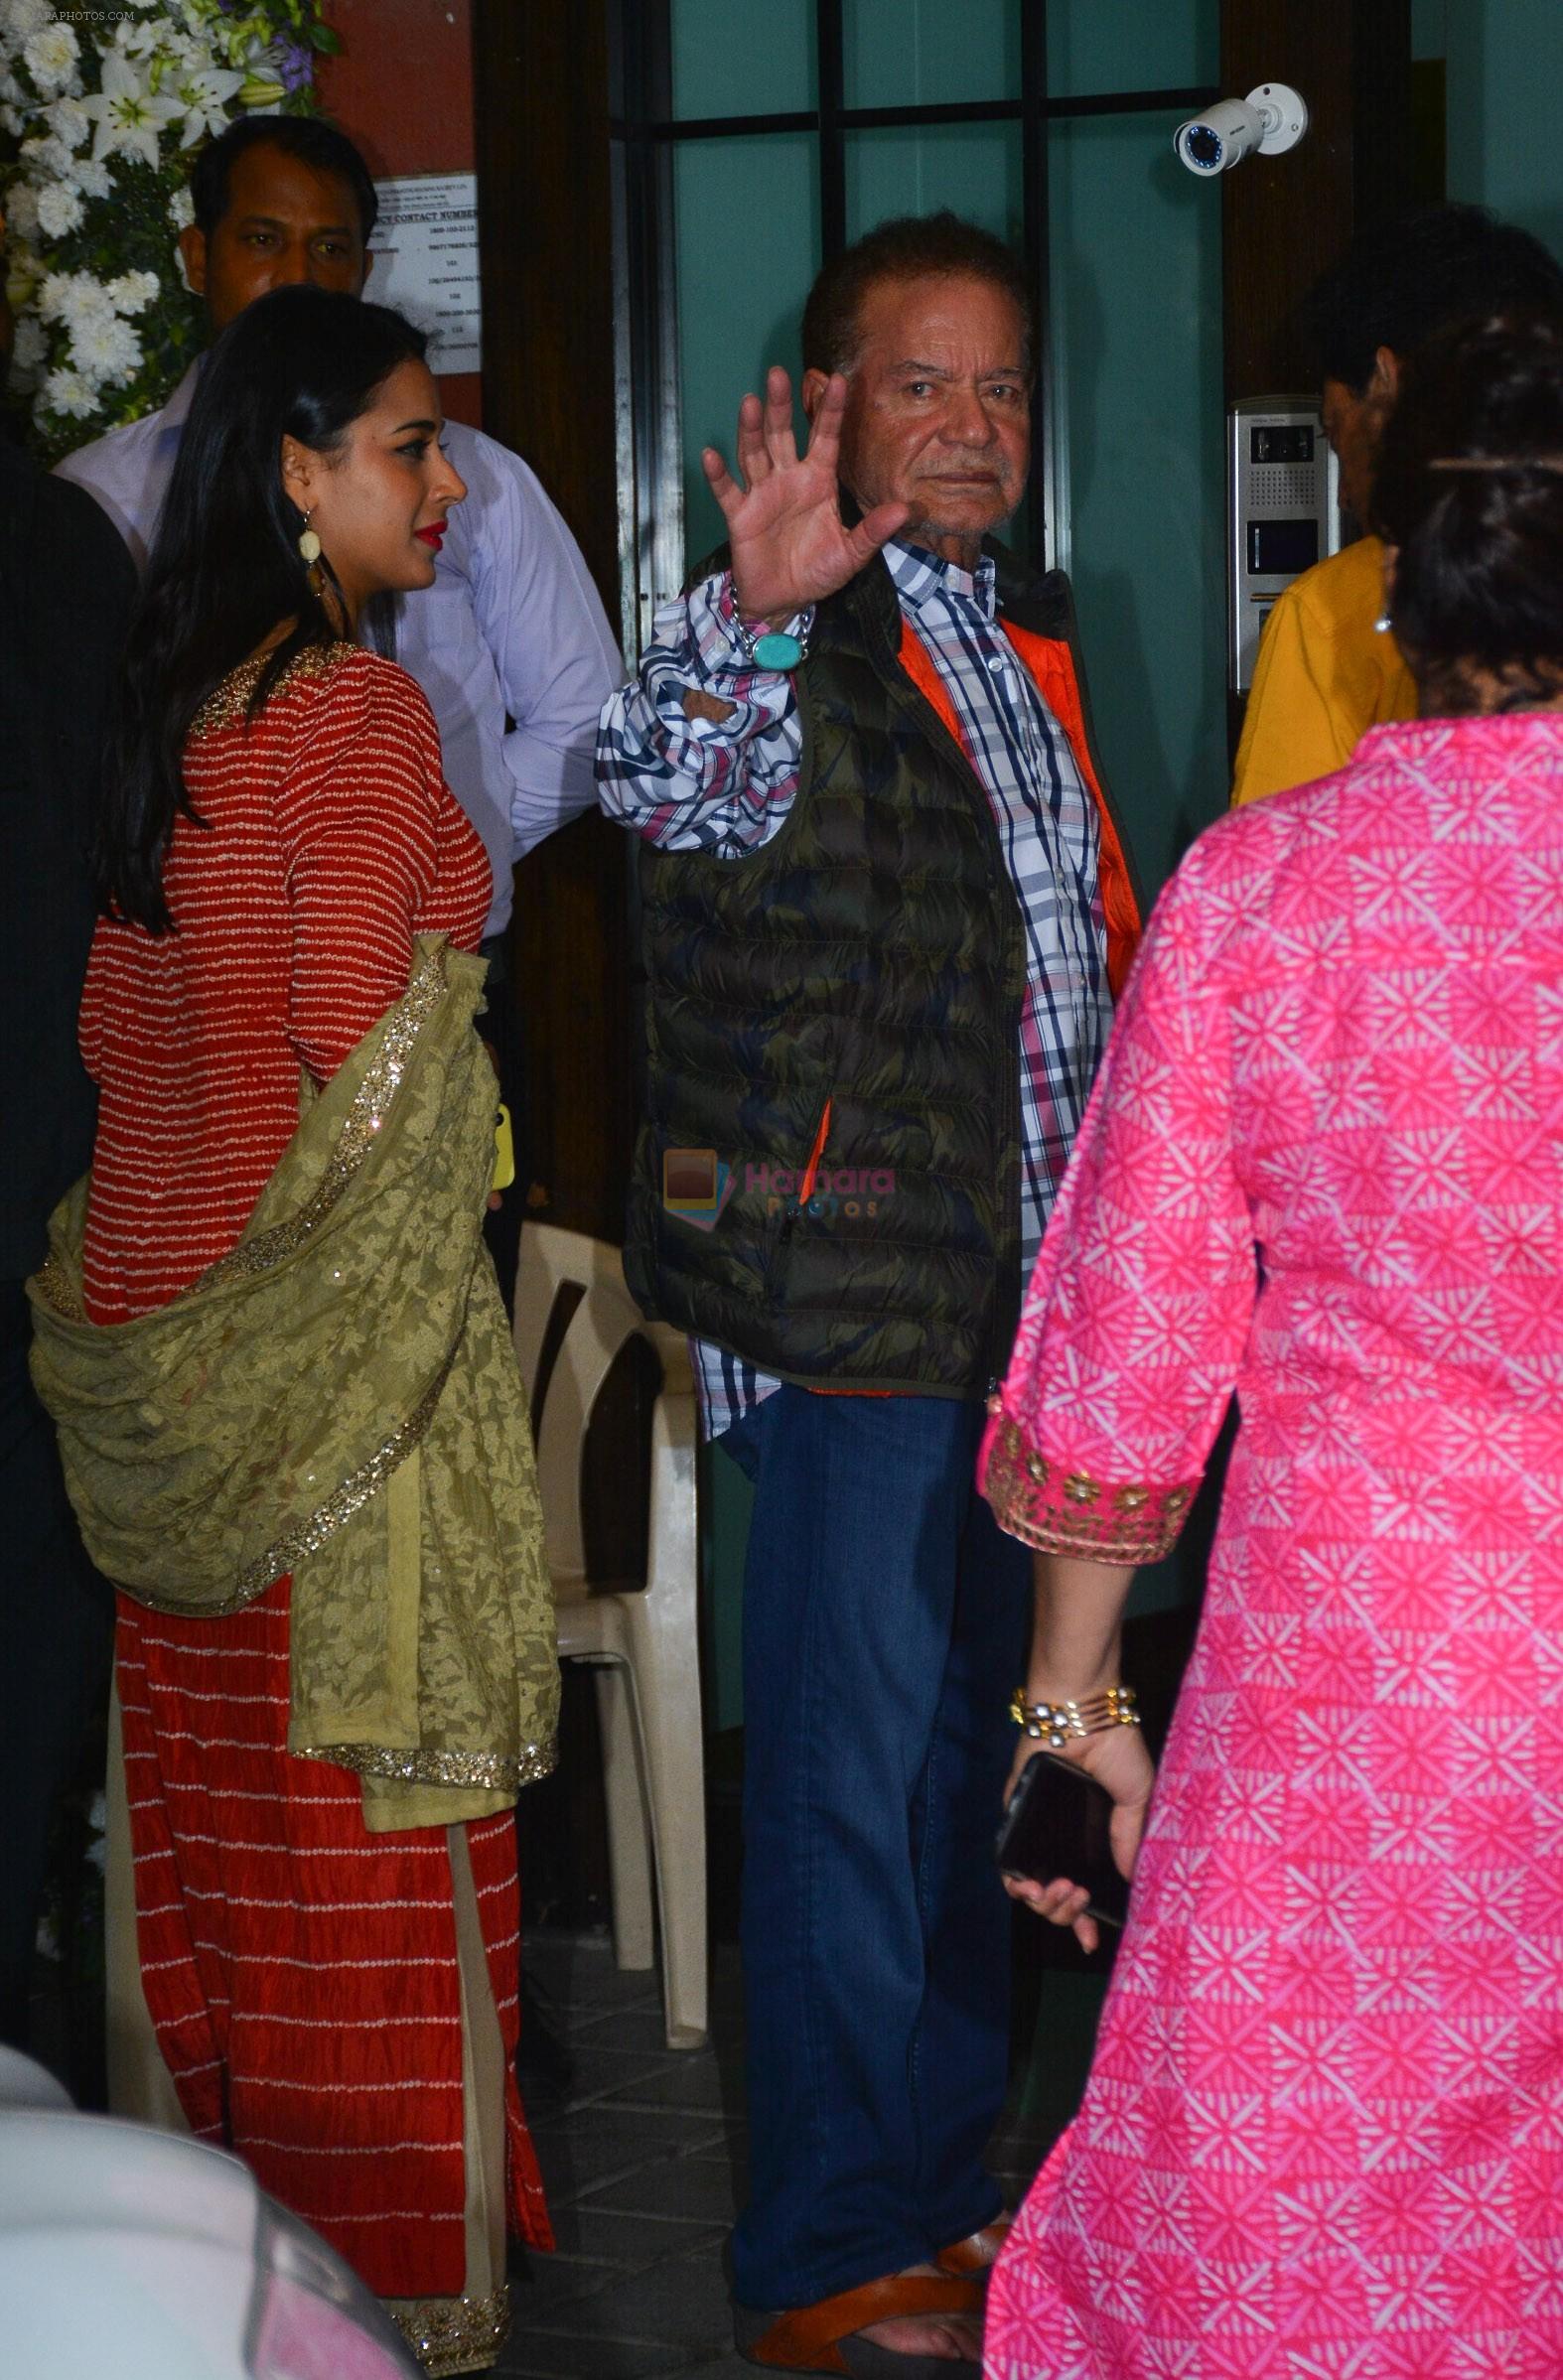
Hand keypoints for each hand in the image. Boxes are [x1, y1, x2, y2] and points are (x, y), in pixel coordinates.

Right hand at [703, 366, 909, 627]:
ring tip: (750, 403)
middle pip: (782, 435)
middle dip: (780, 405)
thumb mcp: (851, 554)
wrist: (784, 602)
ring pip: (754, 454)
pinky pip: (727, 492)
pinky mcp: (740, 516)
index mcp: (818, 481)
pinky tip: (711, 456)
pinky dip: (718, 476)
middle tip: (778, 373)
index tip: (838, 379)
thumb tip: (904, 511)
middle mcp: (788, 479)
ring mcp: (762, 494)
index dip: (830, 411)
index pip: (825, 438)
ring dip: (751, 430)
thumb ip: (873, 531)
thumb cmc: (818, 572)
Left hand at [1001, 1723, 1155, 1952]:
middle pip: (1057, 1898)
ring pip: (1032, 1888)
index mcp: (1095, 1840)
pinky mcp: (1015, 1816)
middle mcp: (1065, 1840)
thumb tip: (1131, 1881)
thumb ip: (1131, 1838)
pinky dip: (1014, 1882)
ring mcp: (1039, 1831)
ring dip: (1044, 1903)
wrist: (1084, 1715)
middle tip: (1077, 1897)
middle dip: (1065, 1912)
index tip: (1090, 1941)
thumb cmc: (1117, 1749)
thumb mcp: (1138, 1798)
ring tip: (1056, 1893)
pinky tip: (1029, 1888)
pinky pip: (1008, 1860)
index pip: (1086, 1893)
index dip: (1087, 1921)